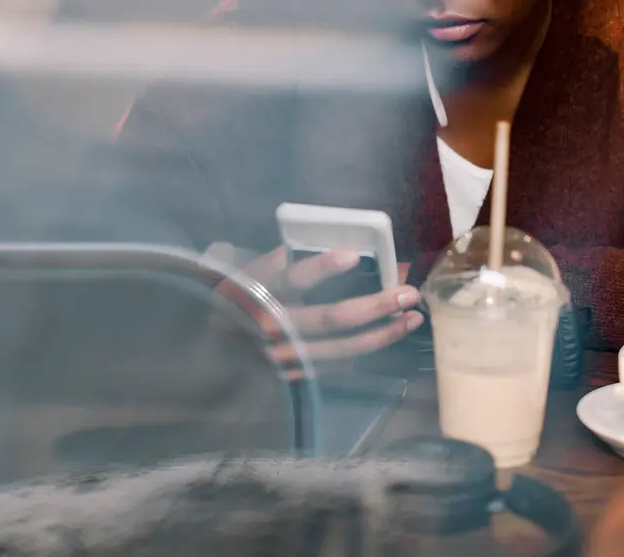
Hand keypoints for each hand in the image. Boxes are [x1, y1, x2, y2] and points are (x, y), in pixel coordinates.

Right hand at [238, 247, 422, 365]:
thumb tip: (297, 249)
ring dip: (382, 334)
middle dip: (374, 306)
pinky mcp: (296, 374)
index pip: (292, 280)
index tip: (353, 256)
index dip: (322, 269)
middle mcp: (277, 328)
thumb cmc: (233, 300)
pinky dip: (366, 350)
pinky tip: (390, 335)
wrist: (209, 350)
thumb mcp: (242, 275)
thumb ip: (271, 263)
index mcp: (262, 295)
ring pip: (342, 348)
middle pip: (331, 318)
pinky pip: (337, 363)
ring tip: (413, 318)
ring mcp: (289, 355)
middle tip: (408, 292)